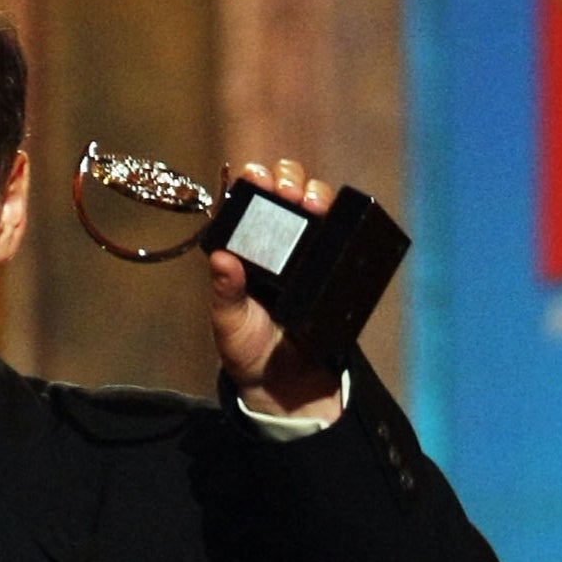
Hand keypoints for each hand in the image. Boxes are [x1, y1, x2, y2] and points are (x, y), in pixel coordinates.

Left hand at [207, 158, 343, 421]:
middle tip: (288, 191)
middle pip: (281, 193)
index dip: (251, 182)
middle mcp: (272, 243)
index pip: (245, 203)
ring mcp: (305, 251)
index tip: (257, 178)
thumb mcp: (229, 322)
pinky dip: (340, 216)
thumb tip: (221, 258)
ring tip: (312, 201)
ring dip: (314, 191)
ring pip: (312, 204)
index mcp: (241, 250)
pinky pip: (338, 232)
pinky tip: (336, 214)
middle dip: (286, 179)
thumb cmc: (246, 349)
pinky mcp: (330, 265)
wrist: (286, 382)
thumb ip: (225, 293)